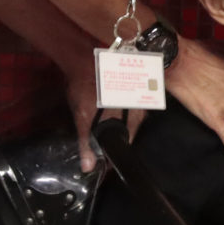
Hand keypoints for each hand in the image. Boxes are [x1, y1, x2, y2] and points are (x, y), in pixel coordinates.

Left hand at [62, 50, 143, 171]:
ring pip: (130, 116)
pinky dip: (120, 107)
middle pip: (130, 130)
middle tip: (100, 138)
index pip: (128, 143)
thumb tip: (88, 166)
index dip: (116, 150)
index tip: (106, 155)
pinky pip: (129, 102)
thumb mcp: (82, 118)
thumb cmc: (84, 88)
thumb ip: (86, 144)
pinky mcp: (133, 84)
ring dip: (119, 120)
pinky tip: (107, 105)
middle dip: (117, 135)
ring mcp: (138, 95)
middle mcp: (140, 108)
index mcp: (132, 119)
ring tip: (102, 120)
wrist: (84, 58)